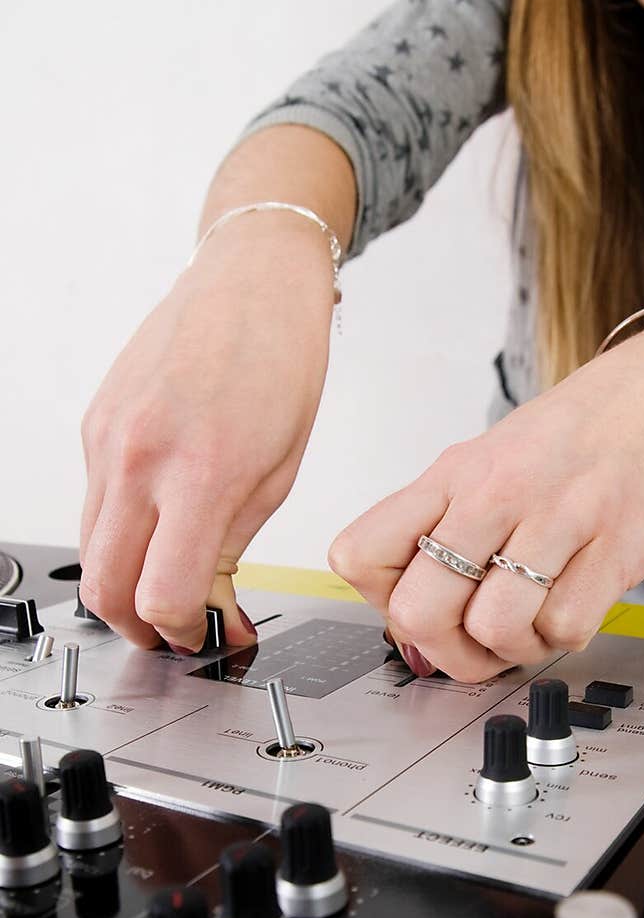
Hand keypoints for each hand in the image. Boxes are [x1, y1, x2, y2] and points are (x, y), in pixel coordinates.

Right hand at [79, 214, 334, 650]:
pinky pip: (94, 503)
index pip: (161, 595)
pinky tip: (160, 524)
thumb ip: (232, 546)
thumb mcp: (278, 473)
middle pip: (103, 587)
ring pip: (88, 550)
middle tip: (177, 631)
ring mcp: (106, 439)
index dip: (181, 634)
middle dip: (138, 627)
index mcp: (200, 472)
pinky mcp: (93, 425)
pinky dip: (120, 533)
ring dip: (124, 582)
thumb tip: (206, 606)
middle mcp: (139, 457)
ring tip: (171, 581)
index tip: (204, 637)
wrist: (250, 280)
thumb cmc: (281, 363)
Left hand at [329, 320, 643, 681]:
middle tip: (473, 642)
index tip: (416, 604)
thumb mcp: (494, 460)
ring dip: (510, 649)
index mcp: (453, 474)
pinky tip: (572, 607)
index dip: (380, 600)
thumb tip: (414, 632)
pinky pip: (564, 628)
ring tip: (530, 625)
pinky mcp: (615, 547)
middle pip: (418, 609)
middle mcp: (494, 492)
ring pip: (492, 626)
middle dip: (443, 648)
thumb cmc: (585, 429)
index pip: (358, 554)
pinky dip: (564, 637)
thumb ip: (448, 532)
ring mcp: (555, 517)